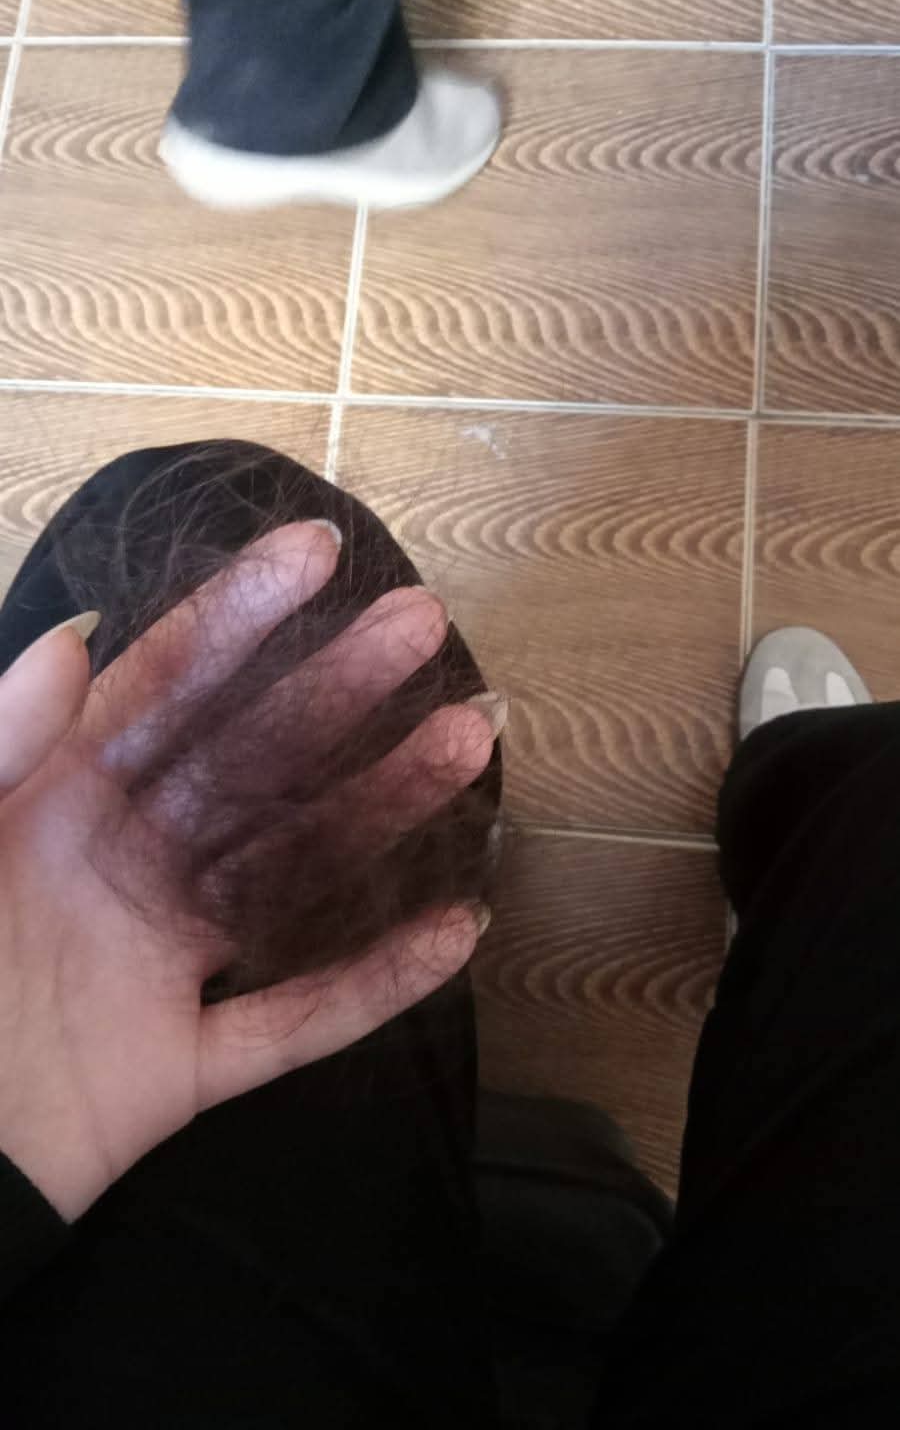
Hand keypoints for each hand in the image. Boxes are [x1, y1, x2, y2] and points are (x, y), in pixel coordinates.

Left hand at [0, 522, 494, 1220]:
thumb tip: (74, 638)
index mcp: (57, 802)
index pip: (162, 689)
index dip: (236, 617)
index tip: (316, 550)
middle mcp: (124, 864)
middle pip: (251, 764)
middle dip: (336, 690)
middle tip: (422, 622)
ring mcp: (162, 964)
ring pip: (293, 874)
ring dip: (383, 810)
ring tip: (468, 742)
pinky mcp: (185, 1067)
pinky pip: (295, 1023)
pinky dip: (375, 985)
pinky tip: (457, 930)